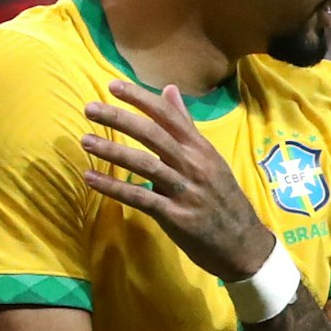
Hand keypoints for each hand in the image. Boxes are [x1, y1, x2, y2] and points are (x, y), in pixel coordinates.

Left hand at [82, 80, 279, 282]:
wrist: (245, 245)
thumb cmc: (224, 200)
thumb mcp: (211, 159)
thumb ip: (186, 126)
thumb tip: (169, 90)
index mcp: (201, 149)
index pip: (169, 116)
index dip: (140, 99)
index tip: (113, 86)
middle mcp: (194, 165)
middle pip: (153, 134)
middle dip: (119, 119)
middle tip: (90, 109)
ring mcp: (185, 191)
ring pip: (145, 164)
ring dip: (113, 151)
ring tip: (86, 141)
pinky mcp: (176, 216)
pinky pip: (140, 198)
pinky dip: (114, 187)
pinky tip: (91, 178)